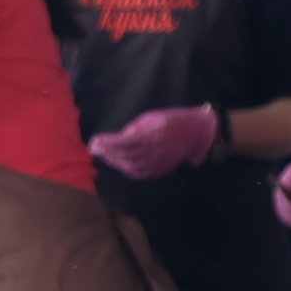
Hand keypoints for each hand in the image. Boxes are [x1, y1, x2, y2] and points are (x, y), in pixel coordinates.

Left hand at [88, 105, 218, 180]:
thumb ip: (134, 129)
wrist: (196, 135)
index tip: (94, 141)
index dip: (107, 143)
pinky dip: (124, 168)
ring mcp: (157, 164)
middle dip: (107, 152)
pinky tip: (117, 162)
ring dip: (113, 161)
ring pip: (129, 166)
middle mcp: (153, 151)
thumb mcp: (152, 117)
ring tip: (103, 154)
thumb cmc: (173, 121)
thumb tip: (117, 139)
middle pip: (124, 155)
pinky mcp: (158, 171)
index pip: (124, 142)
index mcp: (152, 134)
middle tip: (94, 147)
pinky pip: (137, 173)